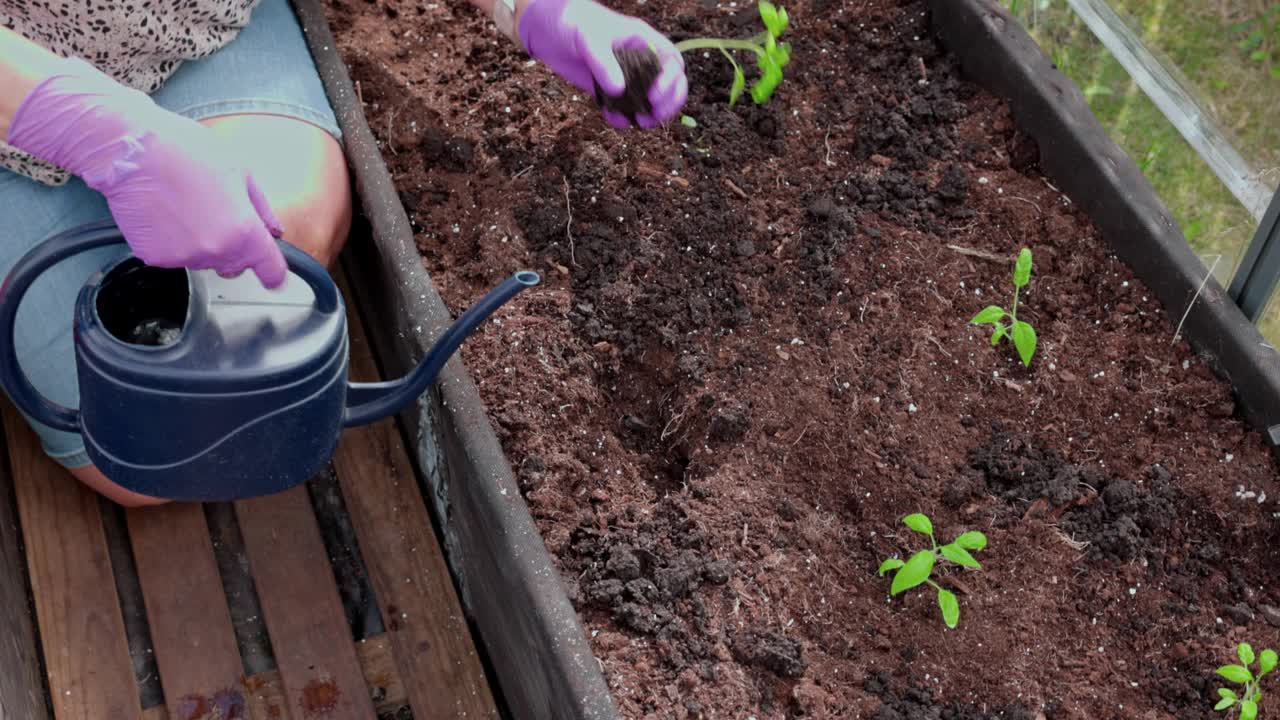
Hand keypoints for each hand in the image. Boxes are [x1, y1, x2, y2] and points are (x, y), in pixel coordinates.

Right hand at [6, 57, 287, 286]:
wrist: (131, 150)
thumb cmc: (186, 151)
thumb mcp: (240, 171)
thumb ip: (262, 208)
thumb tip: (274, 231)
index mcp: (243, 231)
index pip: (271, 271)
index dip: (274, 272)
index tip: (273, 275)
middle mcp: (216, 251)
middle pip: (235, 266)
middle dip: (234, 249)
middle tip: (217, 215)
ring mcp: (184, 257)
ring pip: (204, 261)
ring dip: (202, 244)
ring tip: (187, 207)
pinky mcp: (155, 258)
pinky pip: (174, 257)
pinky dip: (173, 243)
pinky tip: (166, 215)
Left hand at [518, 0, 686, 128]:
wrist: (545, 29)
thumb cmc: (571, 22)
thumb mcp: (587, 38)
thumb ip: (603, 62)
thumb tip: (619, 91)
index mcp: (643, 40)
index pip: (671, 61)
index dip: (670, 81)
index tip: (653, 96)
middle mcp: (639, 60)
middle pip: (670, 85)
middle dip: (668, 104)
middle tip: (652, 117)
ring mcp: (625, 77)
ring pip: (650, 101)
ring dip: (649, 116)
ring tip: (638, 123)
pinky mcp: (608, 91)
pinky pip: (624, 109)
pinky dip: (622, 118)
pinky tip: (612, 118)